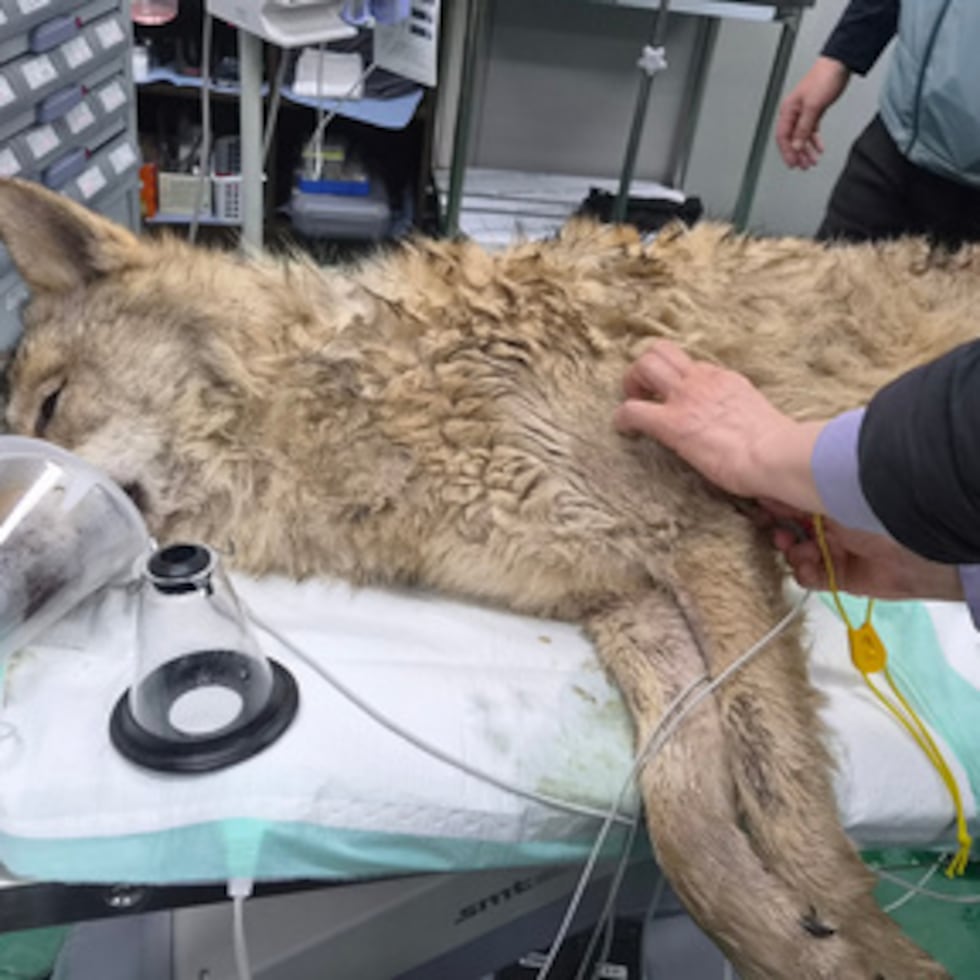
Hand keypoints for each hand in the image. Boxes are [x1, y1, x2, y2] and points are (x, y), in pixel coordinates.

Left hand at [614, 340, 824, 512]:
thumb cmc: (778, 448)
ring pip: (645, 365)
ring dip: (631, 383)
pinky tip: (624, 431)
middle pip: (662, 351)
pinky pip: (632, 410)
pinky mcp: (672, 423)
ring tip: (632, 404)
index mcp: (725, 381)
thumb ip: (742, 415)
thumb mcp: (758, 417)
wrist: (776, 455)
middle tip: (641, 393)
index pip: (692, 366)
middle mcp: (703, 381)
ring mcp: (686, 399)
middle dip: (644, 369)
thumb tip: (745, 432)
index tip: (674, 399)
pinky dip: (622, 419)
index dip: (677, 380)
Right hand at [762, 503, 963, 601]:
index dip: (773, 505)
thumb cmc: (865, 501)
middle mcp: (833, 516)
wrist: (910, 540)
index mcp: (828, 490)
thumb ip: (781, 485)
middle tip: (776, 532)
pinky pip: (814, 578)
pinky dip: (805, 573)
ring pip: (800, 553)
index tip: (759, 507)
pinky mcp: (845, 575)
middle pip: (794, 527)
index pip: (792, 497)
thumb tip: (757, 482)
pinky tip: (807, 565)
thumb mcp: (815, 485)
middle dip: (780, 531)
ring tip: (795, 550)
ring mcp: (839, 546)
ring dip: (792, 553)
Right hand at [776, 57, 849, 168]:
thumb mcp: (813, 106)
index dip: (787, 152)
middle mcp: (793, 112)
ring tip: (811, 161)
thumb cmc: (824, 77)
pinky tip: (818, 148)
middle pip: (791, 139)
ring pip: (801, 136)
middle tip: (802, 166)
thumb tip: (796, 145)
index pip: (783, 137)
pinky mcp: (814, 110)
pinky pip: (810, 131)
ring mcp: (804, 112)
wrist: (840, 64)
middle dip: (797, 154)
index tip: (793, 163)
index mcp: (788, 110)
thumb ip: (803, 128)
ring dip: (806, 150)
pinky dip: (814, 140)